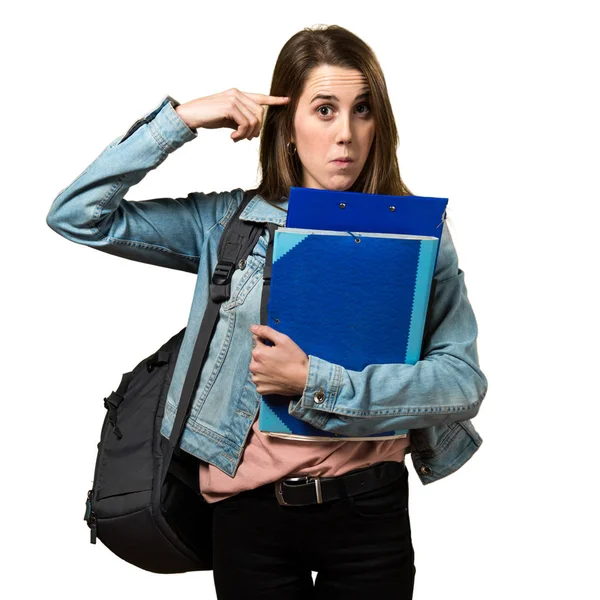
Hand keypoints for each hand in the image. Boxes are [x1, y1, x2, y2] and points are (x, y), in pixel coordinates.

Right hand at [174, 89, 289, 141]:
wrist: (190, 114)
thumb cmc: (208, 117)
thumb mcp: (228, 119)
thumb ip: (241, 121)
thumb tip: (253, 133)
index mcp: (238, 95)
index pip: (260, 97)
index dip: (274, 100)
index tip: (287, 100)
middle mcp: (238, 94)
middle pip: (259, 113)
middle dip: (256, 130)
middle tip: (244, 138)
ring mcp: (234, 98)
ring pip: (254, 120)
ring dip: (247, 134)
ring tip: (236, 138)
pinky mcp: (230, 106)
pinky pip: (245, 124)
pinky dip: (241, 134)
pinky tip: (232, 137)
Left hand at [249, 324, 308, 395]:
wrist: (304, 379)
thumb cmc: (295, 359)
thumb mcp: (283, 340)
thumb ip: (266, 332)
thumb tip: (253, 327)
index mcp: (258, 353)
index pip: (257, 341)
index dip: (268, 343)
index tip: (277, 348)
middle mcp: (254, 367)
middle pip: (257, 356)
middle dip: (265, 355)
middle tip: (280, 358)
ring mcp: (257, 379)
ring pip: (258, 368)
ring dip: (264, 367)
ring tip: (278, 368)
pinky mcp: (261, 389)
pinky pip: (260, 381)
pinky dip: (266, 379)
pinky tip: (276, 377)